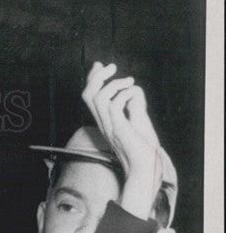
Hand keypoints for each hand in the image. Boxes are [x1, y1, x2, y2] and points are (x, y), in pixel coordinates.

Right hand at [81, 61, 163, 220]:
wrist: (144, 166)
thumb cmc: (143, 147)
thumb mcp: (138, 119)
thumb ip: (133, 104)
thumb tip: (132, 89)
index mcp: (105, 120)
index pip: (89, 97)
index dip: (92, 78)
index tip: (101, 65)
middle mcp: (103, 122)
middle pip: (87, 94)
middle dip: (97, 76)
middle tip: (112, 67)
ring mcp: (109, 126)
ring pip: (99, 96)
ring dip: (115, 83)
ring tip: (129, 82)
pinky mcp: (119, 129)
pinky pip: (114, 105)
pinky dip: (124, 94)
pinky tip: (134, 97)